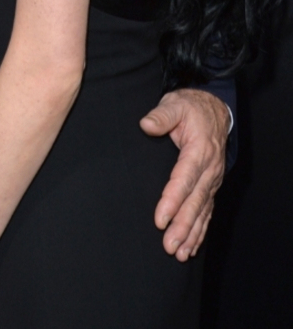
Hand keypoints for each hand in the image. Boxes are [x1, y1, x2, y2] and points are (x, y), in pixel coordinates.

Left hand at [140, 88, 229, 260]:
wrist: (213, 108)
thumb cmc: (190, 108)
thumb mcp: (175, 104)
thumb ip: (161, 115)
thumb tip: (146, 125)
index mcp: (199, 151)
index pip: (184, 179)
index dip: (172, 200)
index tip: (161, 218)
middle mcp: (209, 170)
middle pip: (194, 202)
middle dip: (182, 226)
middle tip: (169, 245)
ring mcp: (212, 180)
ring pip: (202, 211)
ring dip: (191, 234)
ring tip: (179, 253)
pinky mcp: (210, 185)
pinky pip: (206, 211)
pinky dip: (200, 230)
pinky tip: (191, 247)